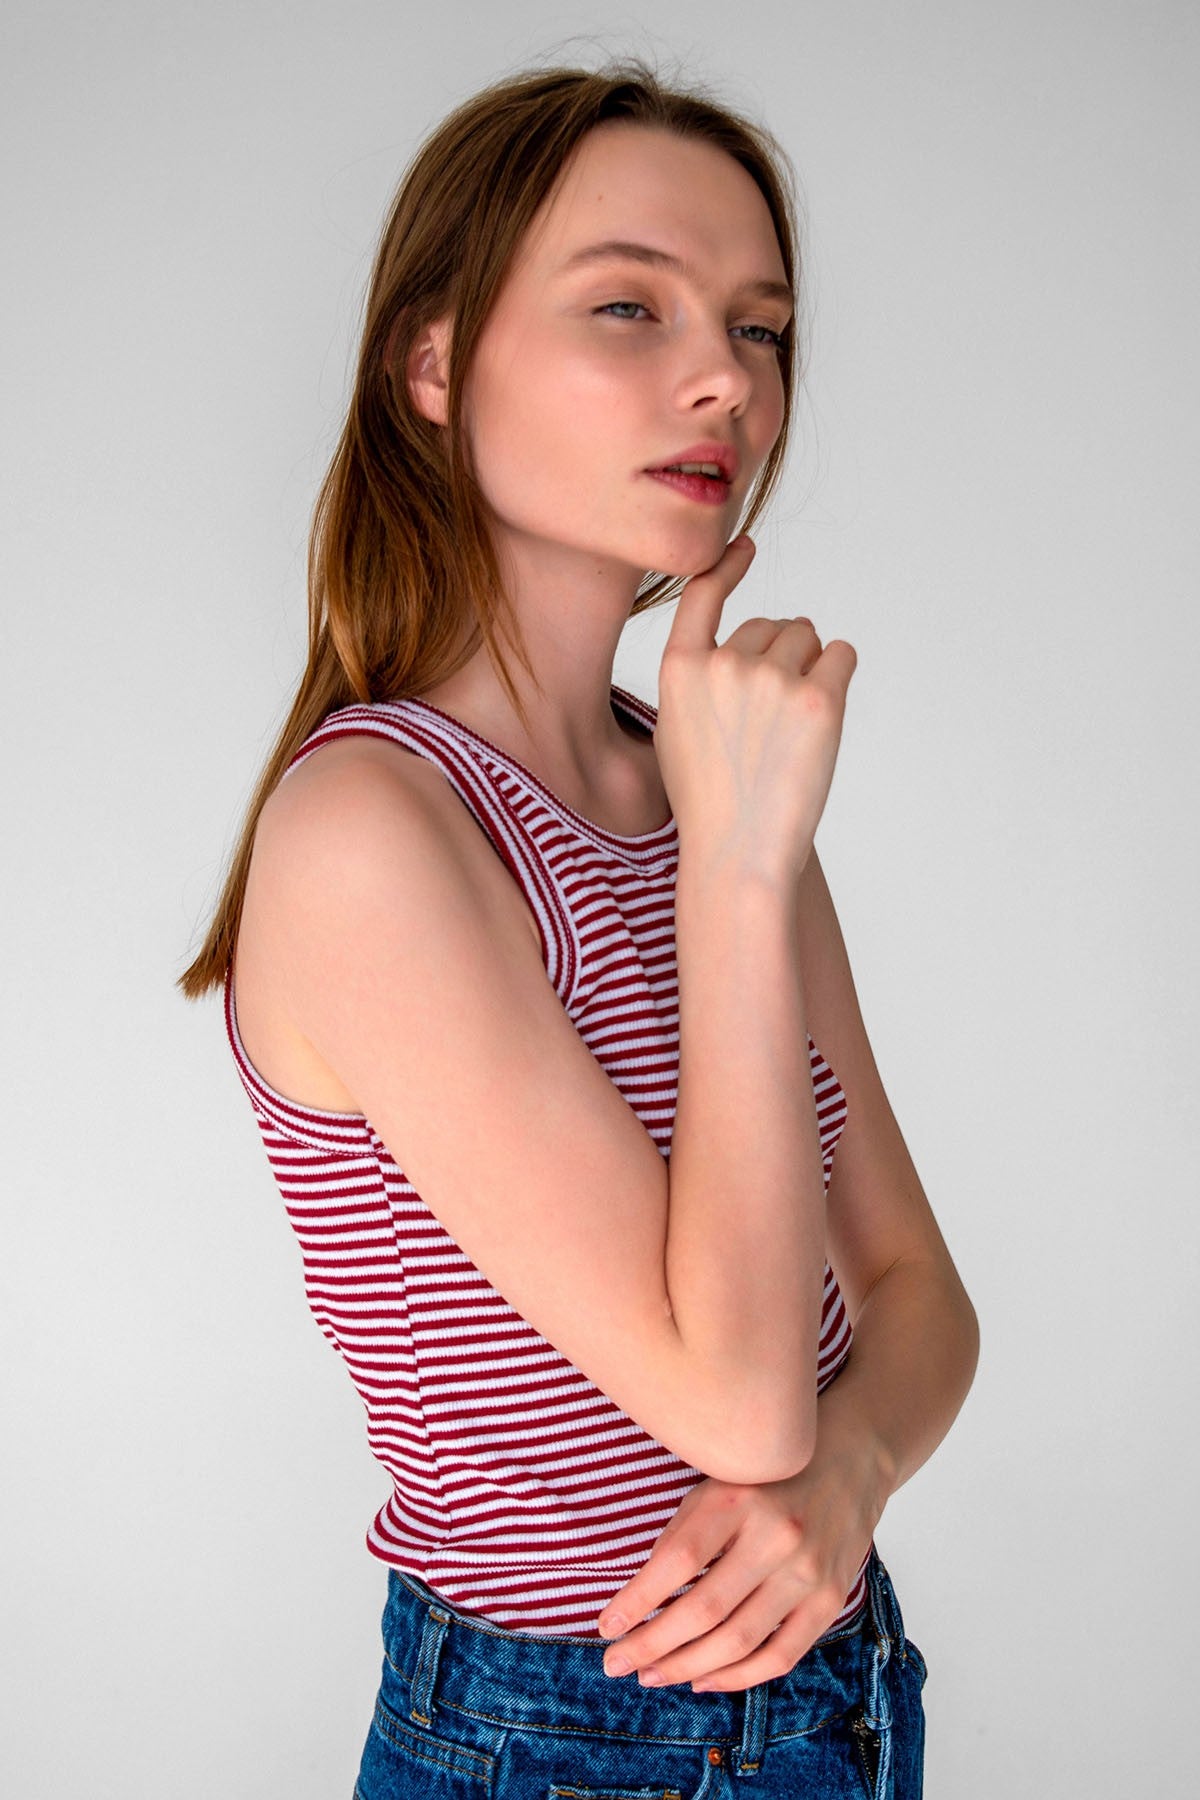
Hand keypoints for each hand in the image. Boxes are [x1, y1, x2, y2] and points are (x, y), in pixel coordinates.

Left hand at [595, 1427, 889, 1692]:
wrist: (850, 1460)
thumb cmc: (767, 1475)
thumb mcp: (718, 1483)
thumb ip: (684, 1535)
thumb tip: (641, 1602)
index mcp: (739, 1499)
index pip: (677, 1561)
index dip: (637, 1600)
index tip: (606, 1626)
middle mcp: (776, 1537)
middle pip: (705, 1610)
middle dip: (653, 1645)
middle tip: (616, 1664)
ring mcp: (808, 1572)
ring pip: (739, 1641)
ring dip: (687, 1667)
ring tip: (650, 1675)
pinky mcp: (831, 1600)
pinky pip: (780, 1655)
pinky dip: (737, 1677)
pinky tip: (702, 1679)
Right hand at [655, 533, 856, 887]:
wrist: (738, 851)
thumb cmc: (709, 802)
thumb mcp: (677, 732)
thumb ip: (702, 681)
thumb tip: (756, 644)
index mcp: (680, 669)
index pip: (703, 594)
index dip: (728, 567)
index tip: (747, 546)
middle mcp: (724, 662)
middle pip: (772, 625)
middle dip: (782, 656)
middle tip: (775, 717)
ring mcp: (772, 678)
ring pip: (808, 638)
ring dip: (811, 667)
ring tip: (794, 725)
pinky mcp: (819, 699)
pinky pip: (842, 654)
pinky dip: (839, 673)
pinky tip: (823, 713)